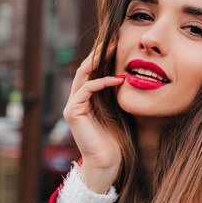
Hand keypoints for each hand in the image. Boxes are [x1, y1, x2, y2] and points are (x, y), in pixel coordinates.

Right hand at [63, 44, 124, 192]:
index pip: (93, 71)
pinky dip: (101, 82)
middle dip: (100, 52)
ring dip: (99, 60)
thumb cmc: (116, 139)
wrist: (108, 163)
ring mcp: (72, 105)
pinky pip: (86, 90)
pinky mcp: (72, 112)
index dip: (104, 56)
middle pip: (86, 68)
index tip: (119, 43)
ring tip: (113, 49)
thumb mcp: (119, 109)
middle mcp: (77, 99)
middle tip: (115, 39)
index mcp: (87, 98)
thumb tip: (129, 73)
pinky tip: (117, 79)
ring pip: (83, 75)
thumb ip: (117, 93)